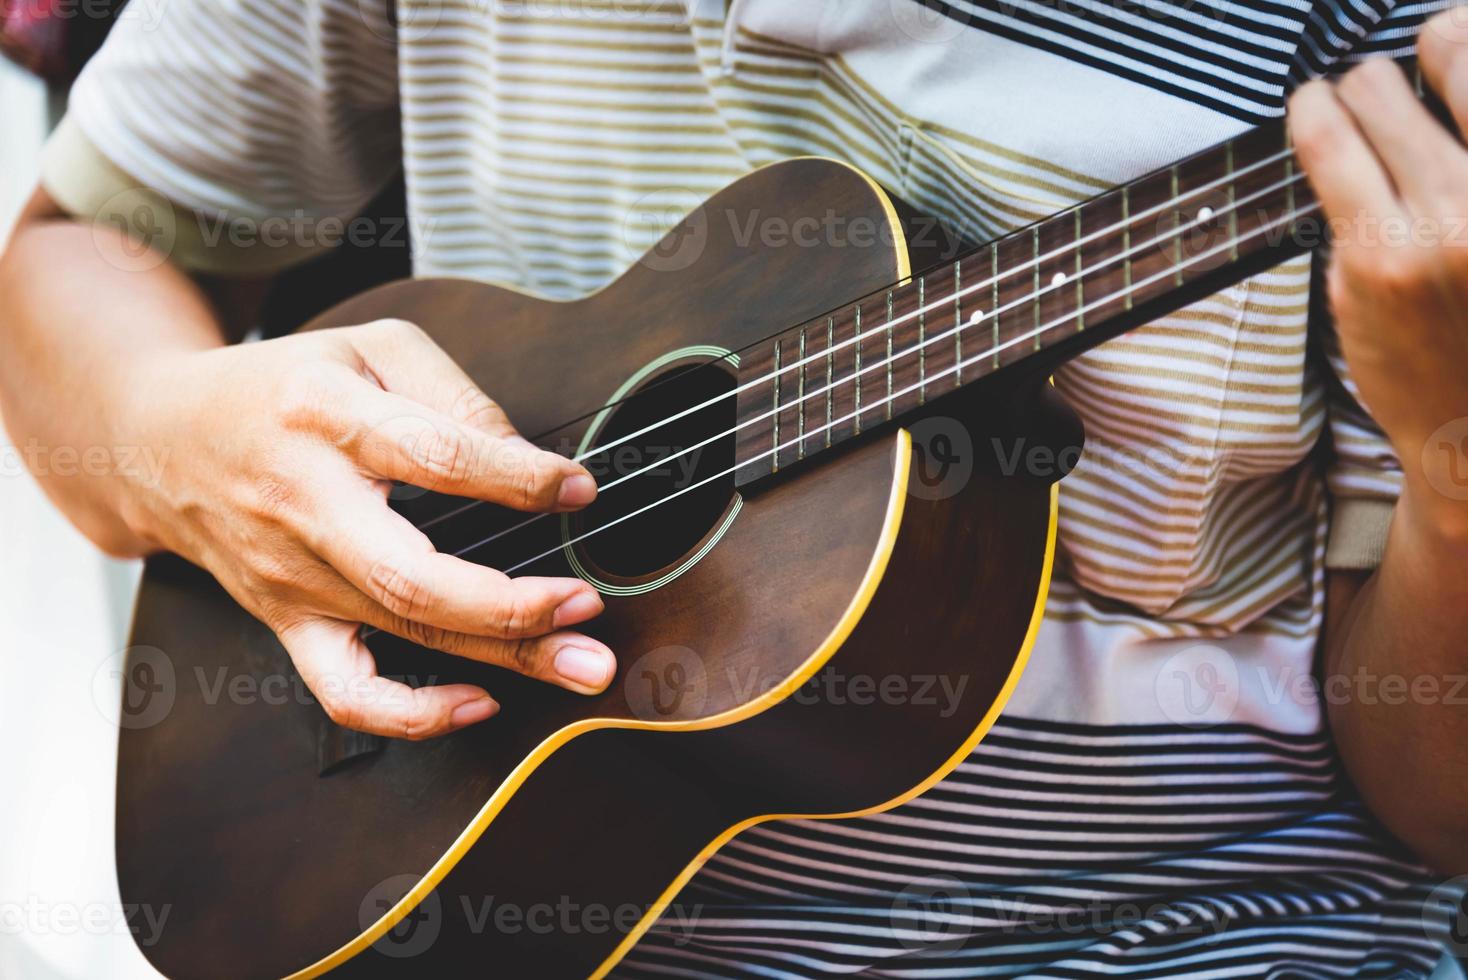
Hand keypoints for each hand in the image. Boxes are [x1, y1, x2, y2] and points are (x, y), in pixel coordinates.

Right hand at [118, 318, 614, 738]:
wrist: (160, 438)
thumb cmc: (284, 387)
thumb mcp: (372, 349)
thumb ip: (457, 396)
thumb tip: (531, 464)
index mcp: (327, 417)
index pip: (433, 455)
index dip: (517, 478)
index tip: (578, 490)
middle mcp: (304, 504)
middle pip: (411, 575)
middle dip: (511, 605)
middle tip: (587, 607)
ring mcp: (292, 573)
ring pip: (402, 633)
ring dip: (504, 657)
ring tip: (584, 667)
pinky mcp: (287, 620)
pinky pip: (346, 691)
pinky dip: (415, 713)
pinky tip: (480, 699)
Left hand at [1287, 14, 1467, 533]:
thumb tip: (1446, 60)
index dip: (1462, 33)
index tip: (1444, 37)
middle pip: (1451, 50)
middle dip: (1413, 56)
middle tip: (1389, 77)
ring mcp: (1444, 224)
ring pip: (1376, 92)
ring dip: (1354, 87)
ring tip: (1346, 96)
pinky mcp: (1374, 257)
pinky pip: (1328, 149)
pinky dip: (1312, 115)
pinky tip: (1309, 109)